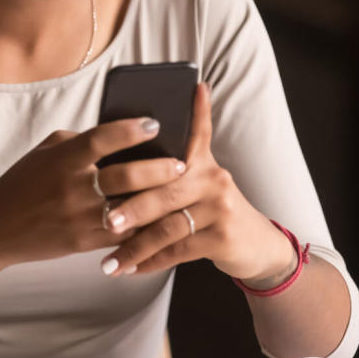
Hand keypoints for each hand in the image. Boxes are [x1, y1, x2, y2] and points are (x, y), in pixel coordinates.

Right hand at [0, 116, 187, 291]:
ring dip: (158, 200)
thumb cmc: (23, 183)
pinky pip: (122, 235)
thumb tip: (117, 133)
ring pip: (130, 208)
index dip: (131, 129)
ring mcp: (79, 217)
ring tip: (179, 192)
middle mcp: (73, 187)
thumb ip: (78, 142)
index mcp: (63, 158)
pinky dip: (143, 227)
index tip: (155, 124)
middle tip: (182, 163)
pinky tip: (162, 220)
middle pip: (126, 175)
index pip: (103, 138)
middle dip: (159, 169)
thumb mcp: (45, 152)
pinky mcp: (83, 242)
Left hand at [96, 83, 295, 283]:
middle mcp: (213, 178)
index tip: (191, 87)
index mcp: (201, 161)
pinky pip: (179, 250)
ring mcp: (220, 207)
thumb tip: (123, 155)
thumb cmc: (210, 211)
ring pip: (168, 226)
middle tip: (104, 220)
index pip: (196, 130)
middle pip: (164, 190)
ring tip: (109, 261)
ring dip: (135, 246)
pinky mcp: (223, 236)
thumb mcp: (198, 182)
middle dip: (131, 207)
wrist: (254, 244)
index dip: (195, 109)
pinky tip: (131, 270)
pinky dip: (152, 262)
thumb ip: (168, 169)